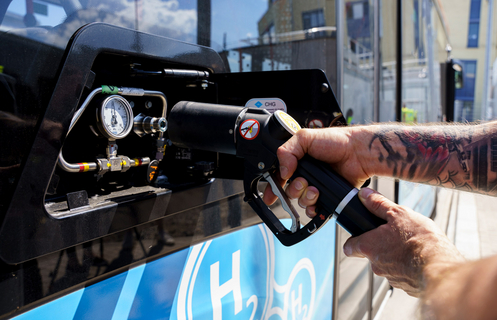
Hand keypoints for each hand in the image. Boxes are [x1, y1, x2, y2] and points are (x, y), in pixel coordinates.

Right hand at [263, 127, 372, 215]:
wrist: (358, 153)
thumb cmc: (337, 141)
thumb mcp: (305, 137)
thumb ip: (287, 151)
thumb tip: (282, 171)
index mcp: (297, 160)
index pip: (279, 175)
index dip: (273, 186)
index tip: (270, 195)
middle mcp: (306, 174)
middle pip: (289, 191)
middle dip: (293, 189)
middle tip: (303, 182)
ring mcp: (316, 186)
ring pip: (300, 200)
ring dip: (305, 197)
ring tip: (315, 189)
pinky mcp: (327, 196)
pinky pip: (314, 209)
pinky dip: (313, 208)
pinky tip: (318, 201)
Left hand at [344, 188, 463, 296]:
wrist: (440, 268)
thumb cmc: (419, 240)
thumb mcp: (398, 213)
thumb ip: (378, 204)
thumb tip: (364, 195)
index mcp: (369, 246)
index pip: (349, 247)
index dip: (354, 240)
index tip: (361, 234)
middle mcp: (376, 265)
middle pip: (372, 254)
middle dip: (382, 244)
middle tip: (396, 234)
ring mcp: (391, 278)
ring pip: (389, 264)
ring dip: (396, 255)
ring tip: (412, 244)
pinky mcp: (407, 286)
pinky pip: (404, 274)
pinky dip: (409, 266)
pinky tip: (421, 257)